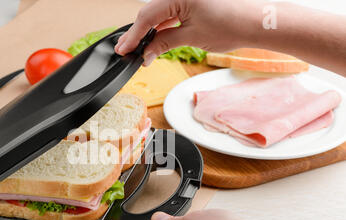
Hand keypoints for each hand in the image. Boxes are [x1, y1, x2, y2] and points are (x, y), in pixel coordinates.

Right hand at [115, 0, 264, 64]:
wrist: (257, 22)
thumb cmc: (232, 24)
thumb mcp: (192, 37)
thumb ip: (164, 43)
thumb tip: (146, 53)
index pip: (147, 15)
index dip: (133, 35)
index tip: (123, 50)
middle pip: (151, 12)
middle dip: (139, 34)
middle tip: (128, 51)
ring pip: (161, 13)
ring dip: (151, 32)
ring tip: (140, 50)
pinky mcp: (194, 0)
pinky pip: (172, 12)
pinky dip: (164, 27)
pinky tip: (156, 40)